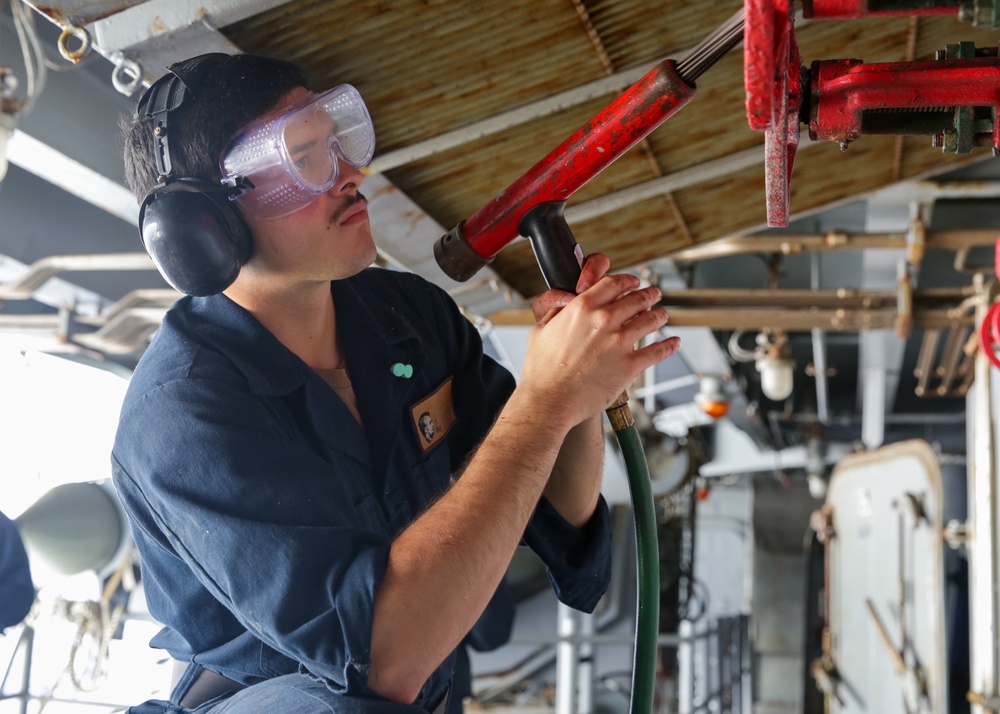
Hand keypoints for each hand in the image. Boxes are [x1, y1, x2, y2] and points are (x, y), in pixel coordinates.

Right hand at [520, 259, 680, 427]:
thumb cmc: (541, 370)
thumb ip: (555, 310)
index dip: (627, 281)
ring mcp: (619, 343)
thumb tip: (566, 299)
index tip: (633, 282)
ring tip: (663, 315)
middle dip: (649, 295)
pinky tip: (674, 342)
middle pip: (636, 299)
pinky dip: (669, 346)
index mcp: (581, 307)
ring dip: (660, 316)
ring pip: (650, 320)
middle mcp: (604, 320)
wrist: (549, 401)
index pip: (613, 283)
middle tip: (654, 295)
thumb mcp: (540, 330)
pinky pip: (657, 351)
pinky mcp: (630, 366)